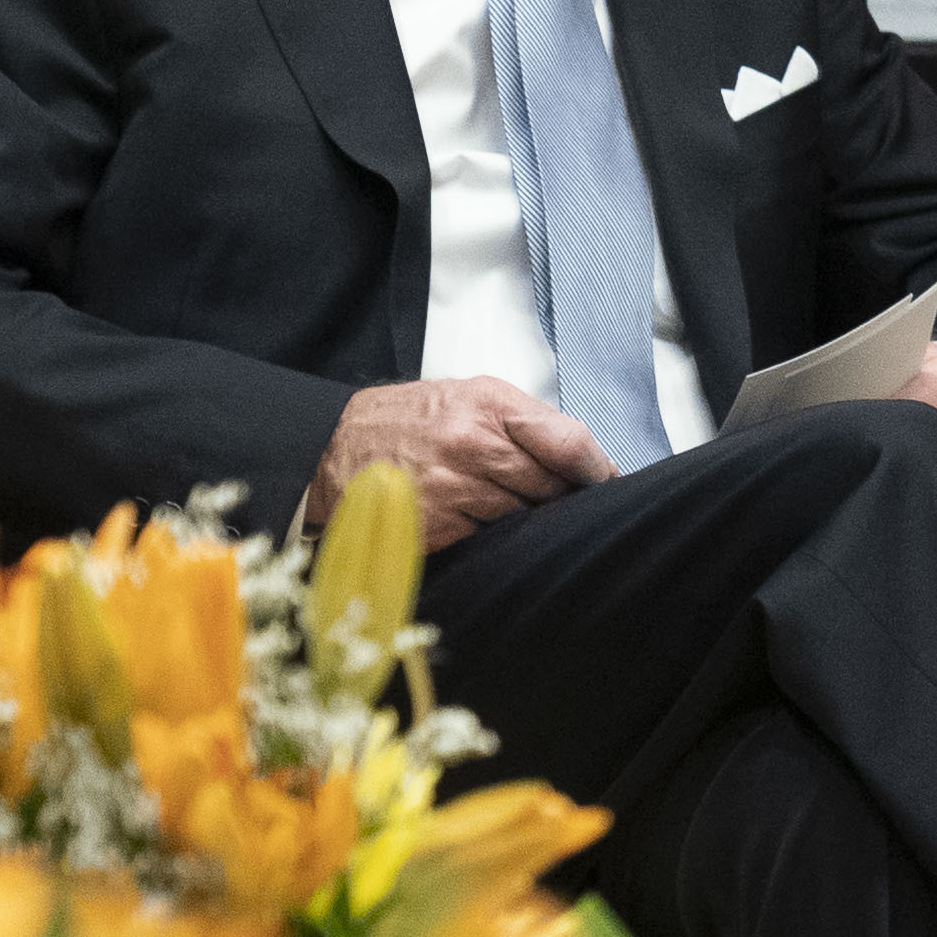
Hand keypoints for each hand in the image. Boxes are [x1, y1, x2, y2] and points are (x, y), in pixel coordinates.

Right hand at [316, 376, 611, 543]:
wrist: (331, 448)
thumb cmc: (409, 422)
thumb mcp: (467, 398)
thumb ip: (526, 423)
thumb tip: (587, 461)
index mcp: (487, 404)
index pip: (566, 442)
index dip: (594, 469)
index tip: (604, 482)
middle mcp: (471, 442)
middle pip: (549, 486)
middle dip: (557, 497)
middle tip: (550, 499)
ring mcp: (452, 486)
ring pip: (521, 516)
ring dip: (523, 518)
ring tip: (498, 504)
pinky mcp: (435, 525)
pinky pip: (486, 537)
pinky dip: (488, 534)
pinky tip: (470, 521)